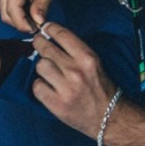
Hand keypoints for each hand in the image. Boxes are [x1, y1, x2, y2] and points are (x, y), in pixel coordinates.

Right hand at [0, 0, 65, 32]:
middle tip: (37, 25)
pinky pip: (5, 4)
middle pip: (6, 12)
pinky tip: (28, 6)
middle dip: (21, 23)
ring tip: (35, 14)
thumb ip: (42, 5)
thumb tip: (37, 23)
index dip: (23, 23)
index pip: (13, 9)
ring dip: (19, 17)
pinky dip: (16, 10)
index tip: (35, 29)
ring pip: (4, 10)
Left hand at [31, 22, 116, 136]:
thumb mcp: (94, 63)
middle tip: (38, 45)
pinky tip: (47, 87)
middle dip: (39, 44)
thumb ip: (74, 50)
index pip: (61, 34)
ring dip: (42, 67)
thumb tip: (50, 36)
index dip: (49, 29)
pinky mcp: (57, 104)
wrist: (108, 117)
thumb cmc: (99, 87)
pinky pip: (36, 86)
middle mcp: (76, 71)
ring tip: (48, 71)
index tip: (45, 28)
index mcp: (87, 58)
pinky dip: (40, 86)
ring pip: (40, 66)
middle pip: (45, 48)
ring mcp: (66, 89)